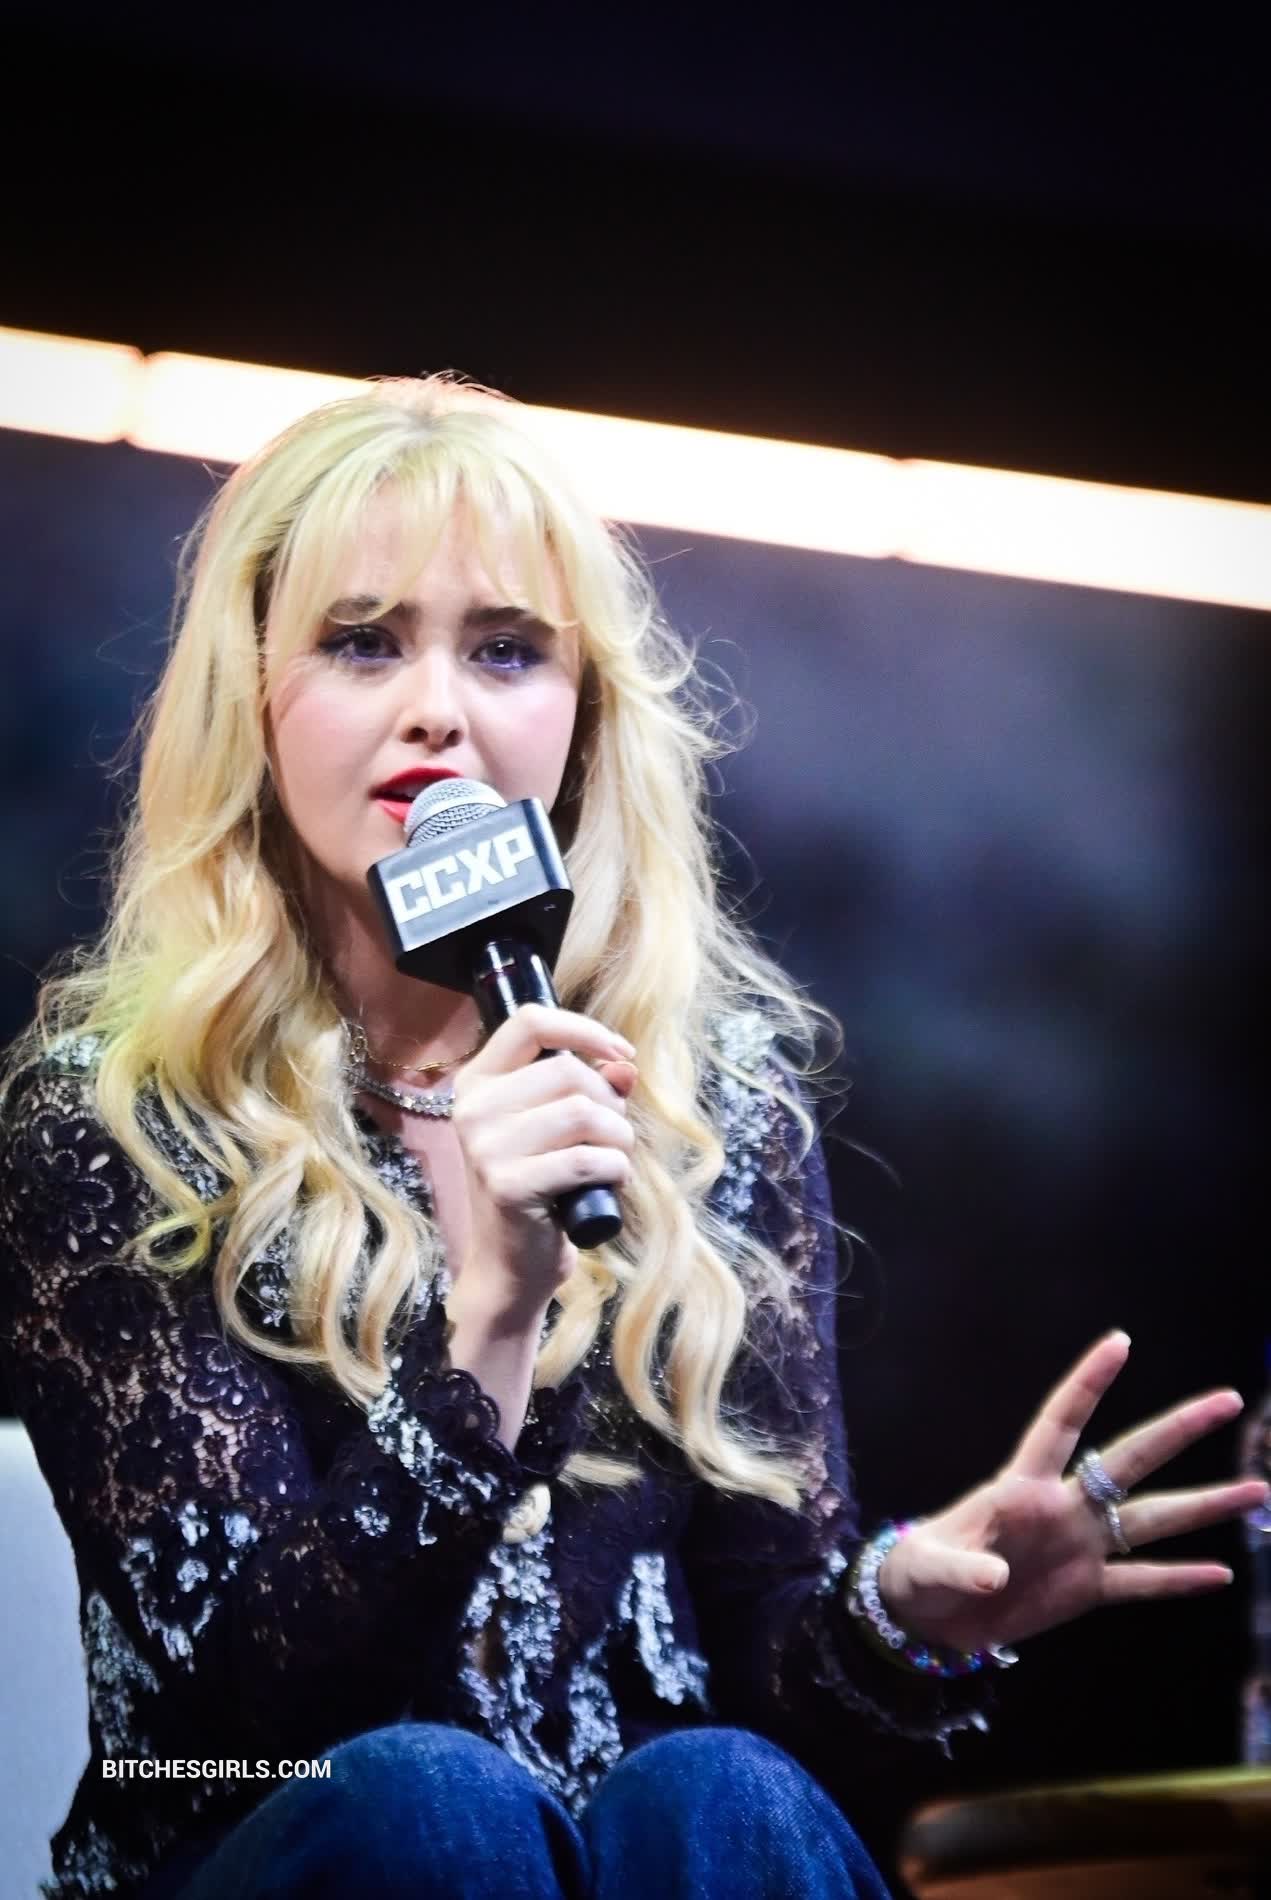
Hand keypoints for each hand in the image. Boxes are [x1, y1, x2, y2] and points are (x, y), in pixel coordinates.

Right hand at [449, 1003, 637, 1324]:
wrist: (510, 1266)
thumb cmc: (540, 1189)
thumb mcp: (558, 1130)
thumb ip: (589, 1089)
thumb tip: (624, 1064)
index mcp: (478, 1083)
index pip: (530, 1022)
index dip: (584, 1029)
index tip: (621, 1052)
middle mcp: (473, 1109)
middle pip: (569, 1071)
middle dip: (610, 1104)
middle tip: (610, 1138)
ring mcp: (486, 1147)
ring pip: (585, 1112)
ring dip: (618, 1139)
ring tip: (610, 1162)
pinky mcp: (508, 1185)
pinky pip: (588, 1159)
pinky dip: (614, 1170)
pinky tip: (607, 1185)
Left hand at [875, 1331, 1268, 1653]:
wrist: (926, 1618)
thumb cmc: (920, 1572)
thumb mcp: (931, 1565)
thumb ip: (963, 1568)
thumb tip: (995, 1578)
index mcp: (1021, 1486)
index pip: (1061, 1421)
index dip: (1088, 1383)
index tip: (1120, 1341)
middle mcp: (1062, 1507)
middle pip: (1129, 1459)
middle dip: (1177, 1430)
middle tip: (1227, 1399)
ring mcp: (1079, 1546)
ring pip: (1153, 1519)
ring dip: (1203, 1506)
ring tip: (1256, 1490)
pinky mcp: (1085, 1590)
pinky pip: (1141, 1581)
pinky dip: (1179, 1579)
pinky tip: (1222, 1572)